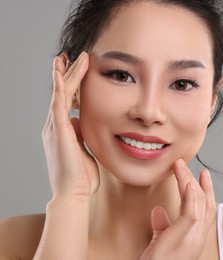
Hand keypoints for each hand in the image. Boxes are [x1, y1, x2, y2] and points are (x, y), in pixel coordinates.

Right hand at [42, 52, 98, 200]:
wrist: (74, 193)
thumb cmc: (81, 176)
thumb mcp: (86, 150)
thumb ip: (85, 136)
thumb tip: (87, 125)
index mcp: (63, 130)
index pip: (68, 100)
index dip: (73, 85)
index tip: (79, 71)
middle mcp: (55, 125)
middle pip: (62, 92)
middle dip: (67, 73)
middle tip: (72, 55)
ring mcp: (54, 126)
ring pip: (61, 93)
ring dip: (67, 73)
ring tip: (73, 56)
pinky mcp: (58, 129)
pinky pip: (58, 102)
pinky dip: (59, 85)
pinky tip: (59, 70)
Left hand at [141, 159, 216, 259]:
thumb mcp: (160, 241)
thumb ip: (162, 226)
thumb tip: (158, 211)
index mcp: (195, 237)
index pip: (206, 209)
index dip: (207, 190)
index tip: (203, 174)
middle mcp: (198, 237)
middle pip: (204, 202)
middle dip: (196, 181)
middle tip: (187, 165)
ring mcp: (193, 238)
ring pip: (197, 202)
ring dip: (189, 181)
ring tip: (181, 166)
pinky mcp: (183, 237)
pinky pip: (191, 212)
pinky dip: (190, 196)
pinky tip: (186, 182)